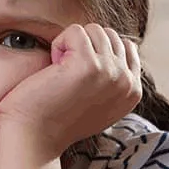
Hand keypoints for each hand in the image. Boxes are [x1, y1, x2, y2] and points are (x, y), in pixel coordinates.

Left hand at [0, 23, 141, 158]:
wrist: (35, 138)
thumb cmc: (59, 118)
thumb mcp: (99, 100)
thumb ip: (115, 78)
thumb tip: (126, 46)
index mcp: (134, 91)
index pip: (127, 46)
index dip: (97, 52)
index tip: (80, 78)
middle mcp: (128, 82)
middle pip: (109, 35)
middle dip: (84, 48)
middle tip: (68, 77)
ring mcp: (111, 73)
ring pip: (93, 30)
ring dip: (71, 46)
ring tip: (61, 74)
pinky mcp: (90, 65)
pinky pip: (75, 31)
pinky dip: (58, 45)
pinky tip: (53, 70)